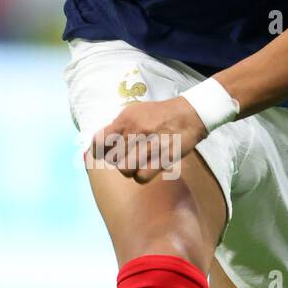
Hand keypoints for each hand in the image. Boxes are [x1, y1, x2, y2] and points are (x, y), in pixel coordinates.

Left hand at [86, 97, 206, 183]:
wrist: (188, 115)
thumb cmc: (160, 114)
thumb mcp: (135, 111)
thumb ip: (118, 125)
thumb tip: (103, 141)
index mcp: (125, 119)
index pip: (99, 141)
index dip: (98, 150)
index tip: (102, 153)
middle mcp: (135, 132)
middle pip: (112, 159)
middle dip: (117, 160)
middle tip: (126, 157)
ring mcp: (149, 145)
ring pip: (124, 169)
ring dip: (129, 169)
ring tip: (137, 163)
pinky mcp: (161, 158)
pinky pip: (141, 177)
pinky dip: (142, 175)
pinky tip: (147, 168)